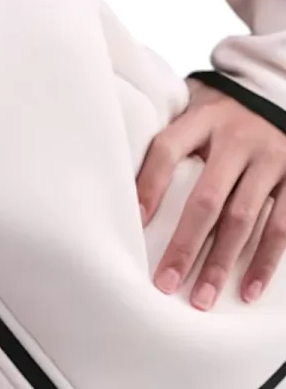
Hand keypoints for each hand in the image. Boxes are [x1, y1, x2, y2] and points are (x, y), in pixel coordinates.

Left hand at [136, 78, 285, 308]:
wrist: (279, 88)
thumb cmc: (222, 110)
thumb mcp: (192, 105)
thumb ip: (167, 134)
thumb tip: (118, 177)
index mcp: (204, 118)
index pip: (168, 150)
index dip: (149, 186)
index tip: (134, 222)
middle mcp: (238, 137)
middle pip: (206, 198)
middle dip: (185, 245)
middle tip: (165, 283)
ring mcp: (272, 157)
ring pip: (243, 219)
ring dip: (222, 263)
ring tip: (201, 299)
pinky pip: (282, 225)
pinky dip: (266, 262)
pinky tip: (248, 290)